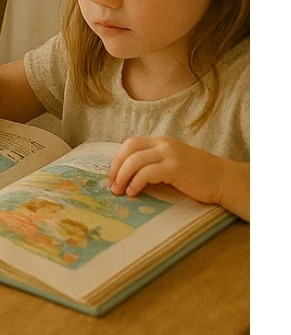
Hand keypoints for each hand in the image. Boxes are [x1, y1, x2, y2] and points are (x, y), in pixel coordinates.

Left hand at [108, 135, 226, 206]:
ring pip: (135, 160)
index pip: (131, 144)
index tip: (112, 176)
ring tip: (119, 191)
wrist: (223, 179)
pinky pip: (147, 173)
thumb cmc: (199, 176)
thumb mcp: (174, 163)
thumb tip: (131, 177)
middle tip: (111, 185)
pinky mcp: (174, 168)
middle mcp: (163, 144)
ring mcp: (169, 155)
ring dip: (122, 176)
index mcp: (161, 142)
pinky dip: (136, 182)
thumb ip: (156, 164)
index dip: (118, 159)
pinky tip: (133, 192)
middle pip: (129, 149)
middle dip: (116, 167)